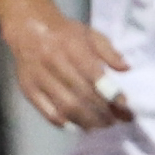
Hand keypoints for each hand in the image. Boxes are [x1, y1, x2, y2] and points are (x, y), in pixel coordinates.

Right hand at [0, 4, 127, 131]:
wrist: (27, 28)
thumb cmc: (65, 33)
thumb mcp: (90, 34)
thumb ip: (109, 52)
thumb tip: (126, 68)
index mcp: (71, 46)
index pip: (93, 74)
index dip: (110, 92)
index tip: (125, 104)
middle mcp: (53, 61)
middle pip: (81, 94)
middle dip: (103, 111)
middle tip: (117, 120)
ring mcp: (39, 77)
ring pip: (66, 106)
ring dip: (87, 121)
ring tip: (102, 125)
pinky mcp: (28, 89)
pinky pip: (47, 112)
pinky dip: (66, 123)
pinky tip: (79, 126)